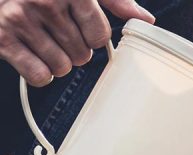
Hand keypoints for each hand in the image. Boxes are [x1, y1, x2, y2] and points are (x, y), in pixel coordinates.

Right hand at [0, 0, 153, 85]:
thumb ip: (115, 1)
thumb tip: (145, 19)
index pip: (100, 35)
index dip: (95, 38)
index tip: (85, 30)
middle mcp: (44, 2)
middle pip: (82, 54)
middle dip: (77, 50)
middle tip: (62, 36)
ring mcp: (21, 20)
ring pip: (62, 67)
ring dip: (60, 63)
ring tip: (48, 45)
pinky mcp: (2, 37)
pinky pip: (39, 75)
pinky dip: (41, 75)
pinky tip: (35, 58)